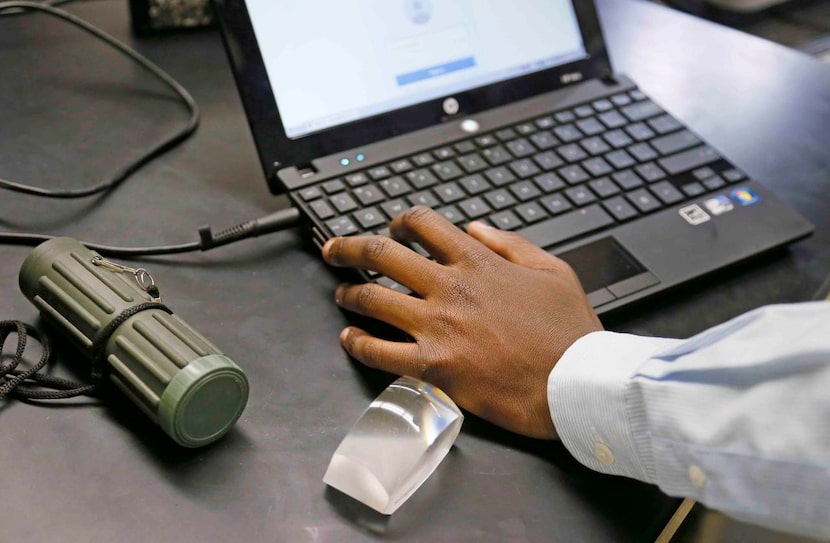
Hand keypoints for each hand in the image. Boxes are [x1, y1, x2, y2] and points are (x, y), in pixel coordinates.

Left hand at [322, 206, 602, 438]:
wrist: (575, 384)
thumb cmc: (568, 332)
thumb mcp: (552, 270)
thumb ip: (510, 244)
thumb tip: (476, 228)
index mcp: (478, 262)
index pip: (423, 224)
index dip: (399, 221)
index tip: (392, 228)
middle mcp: (450, 288)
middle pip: (382, 253)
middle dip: (350, 247)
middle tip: (335, 250)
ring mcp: (437, 327)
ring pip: (372, 299)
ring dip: (349, 293)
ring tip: (342, 294)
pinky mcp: (433, 366)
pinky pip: (380, 352)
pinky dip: (358, 343)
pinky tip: (349, 339)